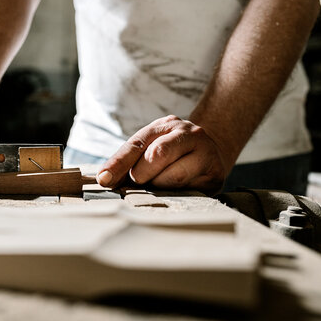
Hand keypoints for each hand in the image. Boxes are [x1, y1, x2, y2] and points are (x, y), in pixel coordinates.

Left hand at [96, 115, 233, 194]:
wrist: (212, 153)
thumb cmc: (172, 154)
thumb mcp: (150, 149)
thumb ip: (128, 163)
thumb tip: (105, 179)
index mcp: (165, 125)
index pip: (136, 144)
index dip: (118, 163)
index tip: (104, 180)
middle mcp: (188, 133)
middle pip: (157, 155)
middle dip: (142, 174)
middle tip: (141, 182)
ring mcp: (206, 152)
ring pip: (174, 176)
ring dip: (160, 186)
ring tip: (161, 184)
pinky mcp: (216, 175)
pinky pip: (190, 191)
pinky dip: (178, 194)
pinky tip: (179, 190)